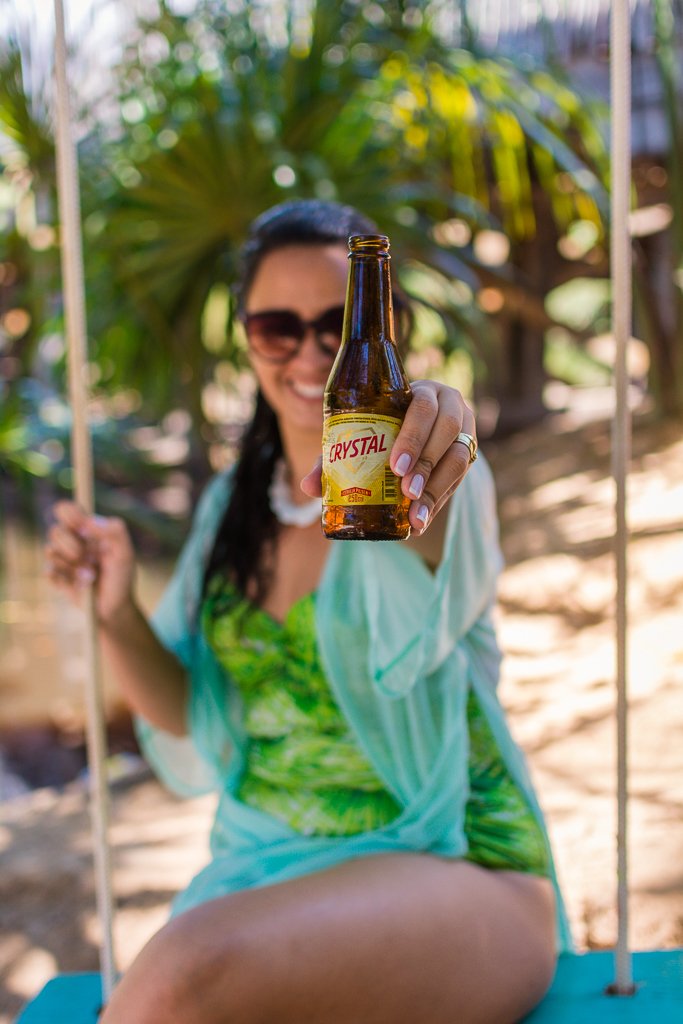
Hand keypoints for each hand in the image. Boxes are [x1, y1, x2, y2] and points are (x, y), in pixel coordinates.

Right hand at [45, 503, 137, 624]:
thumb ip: (114, 532)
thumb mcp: (125, 554)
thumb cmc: (122, 578)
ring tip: (90, 576)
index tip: (79, 524)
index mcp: (88, 530)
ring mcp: (63, 560)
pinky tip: (79, 585)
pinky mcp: (56, 577)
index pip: (68, 510)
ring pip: (50, 550)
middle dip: (71, 545)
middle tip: (86, 558)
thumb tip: (89, 520)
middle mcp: (73, 541)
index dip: (69, 513)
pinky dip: (62, 578)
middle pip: (55, 530)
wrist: (115, 608)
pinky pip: (48, 571)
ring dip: (70, 565)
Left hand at [301, 380, 475, 532]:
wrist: (418, 430)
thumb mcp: (360, 436)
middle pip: (446, 430)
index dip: (412, 437)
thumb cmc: (381, 428)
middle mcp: (450, 404)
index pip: (422, 407)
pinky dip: (439, 501)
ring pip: (459, 457)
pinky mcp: (469, 454)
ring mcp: (465, 428)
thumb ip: (335, 458)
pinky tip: (421, 521)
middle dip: (425, 463)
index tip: (395, 467)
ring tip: (415, 516)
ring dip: (436, 488)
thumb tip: (308, 487)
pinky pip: (461, 478)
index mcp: (421, 391)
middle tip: (406, 491)